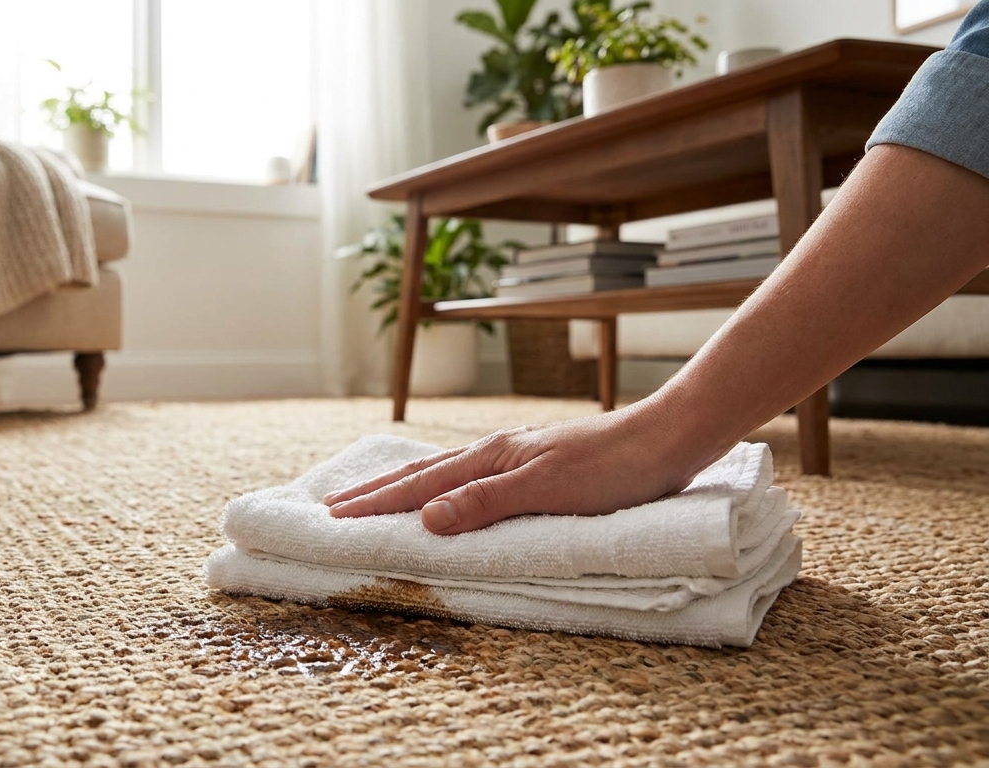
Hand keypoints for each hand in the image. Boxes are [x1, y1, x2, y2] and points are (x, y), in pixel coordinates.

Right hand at [324, 405, 714, 534]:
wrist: (668, 438)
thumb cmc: (613, 468)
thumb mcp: (546, 490)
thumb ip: (485, 503)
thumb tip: (424, 518)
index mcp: (491, 458)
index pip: (420, 485)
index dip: (375, 504)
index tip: (333, 517)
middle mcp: (497, 453)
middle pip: (422, 472)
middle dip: (375, 490)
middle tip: (332, 504)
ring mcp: (516, 456)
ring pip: (444, 472)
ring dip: (404, 485)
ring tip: (374, 494)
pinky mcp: (537, 465)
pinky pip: (470, 476)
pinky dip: (441, 484)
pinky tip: (448, 490)